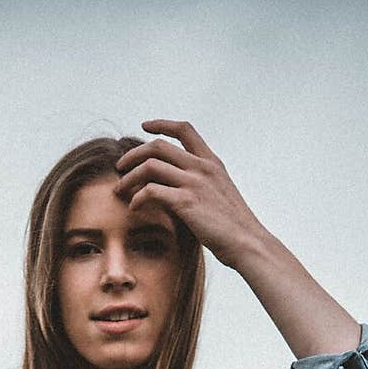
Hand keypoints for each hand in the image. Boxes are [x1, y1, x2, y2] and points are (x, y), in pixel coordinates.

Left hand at [114, 119, 267, 268]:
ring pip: (149, 166)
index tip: (144, 127)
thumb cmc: (235, 229)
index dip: (161, 125)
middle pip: (158, 146)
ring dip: (129, 177)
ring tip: (119, 190)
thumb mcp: (220, 197)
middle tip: (120, 167)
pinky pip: (151, 191)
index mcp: (212, 163)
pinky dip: (137, 197)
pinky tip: (133, 207)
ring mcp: (194, 183)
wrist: (248, 244)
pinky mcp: (186, 202)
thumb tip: (178, 190)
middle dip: (133, 154)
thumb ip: (201, 186)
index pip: (184, 130)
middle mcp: (202, 167)